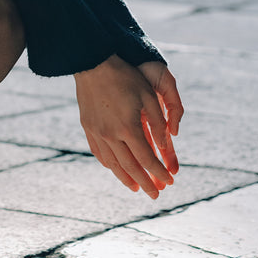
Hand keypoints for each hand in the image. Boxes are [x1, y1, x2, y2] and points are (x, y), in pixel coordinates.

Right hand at [74, 54, 183, 198]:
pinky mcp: (87, 127)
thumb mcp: (148, 97)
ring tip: (136, 188)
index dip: (159, 172)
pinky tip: (115, 169)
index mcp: (129, 128)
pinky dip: (109, 165)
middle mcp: (111, 135)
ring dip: (126, 178)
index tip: (170, 182)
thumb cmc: (126, 77)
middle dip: (145, 182)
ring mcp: (97, 132)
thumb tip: (166, 148)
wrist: (93, 62)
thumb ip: (158, 124)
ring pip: (113, 164)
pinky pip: (99, 153)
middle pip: (131, 167)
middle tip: (156, 194)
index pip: (148, 159)